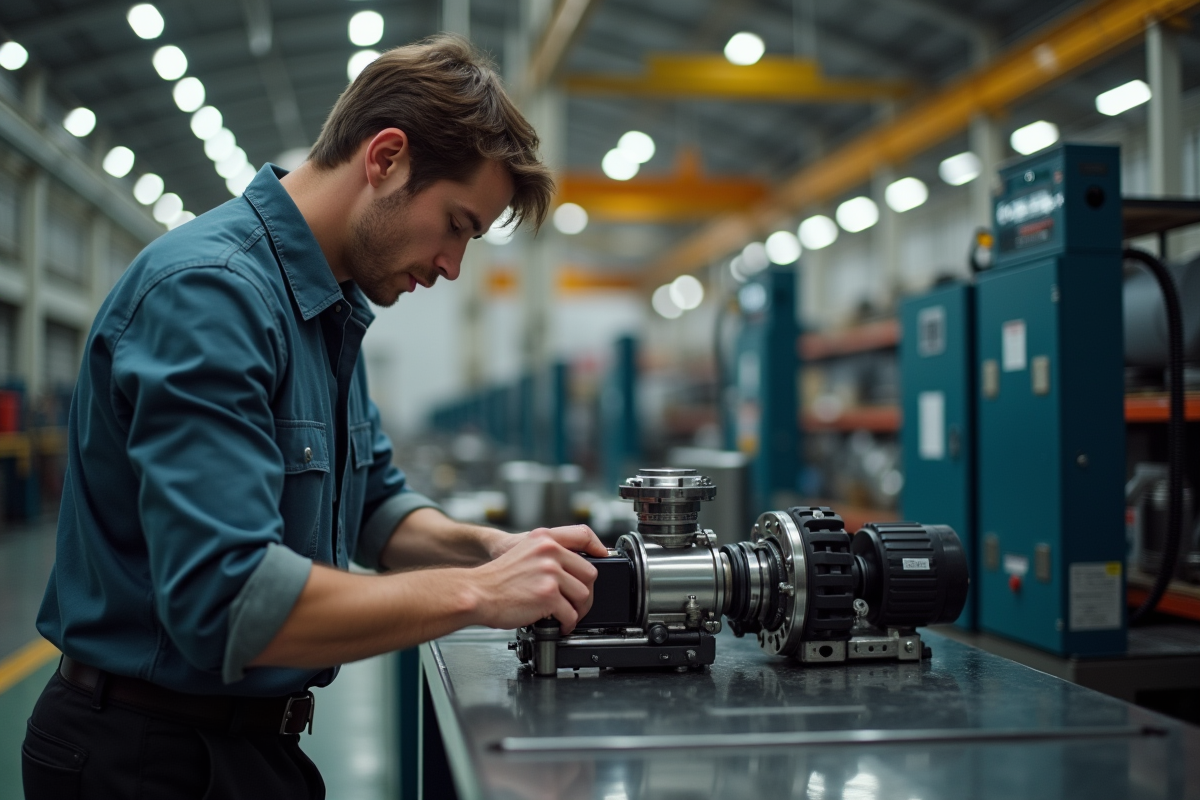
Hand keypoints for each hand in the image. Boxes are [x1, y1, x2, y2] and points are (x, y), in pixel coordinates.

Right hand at [469, 527, 606, 632]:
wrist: (477, 593)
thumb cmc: (496, 579)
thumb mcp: (523, 551)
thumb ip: (547, 553)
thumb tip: (572, 567)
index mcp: (544, 539)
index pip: (583, 534)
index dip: (598, 546)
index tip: (603, 556)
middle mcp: (550, 552)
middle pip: (589, 572)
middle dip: (585, 591)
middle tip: (576, 602)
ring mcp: (550, 573)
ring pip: (583, 595)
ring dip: (577, 610)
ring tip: (566, 615)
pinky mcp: (548, 595)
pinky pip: (570, 613)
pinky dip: (567, 624)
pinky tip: (559, 624)